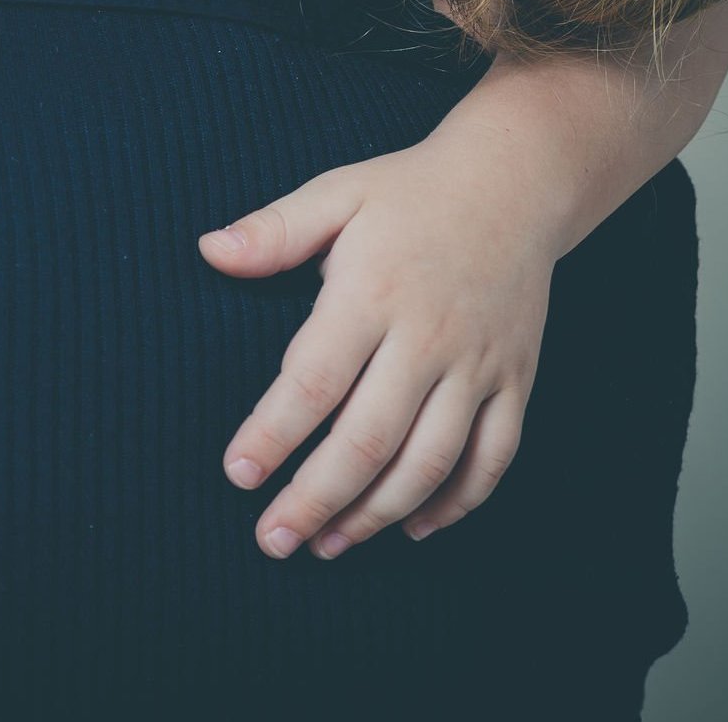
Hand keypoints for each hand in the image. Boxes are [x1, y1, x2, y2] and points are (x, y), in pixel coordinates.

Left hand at [200, 139, 552, 559]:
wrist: (518, 182)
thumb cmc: (409, 192)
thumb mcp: (336, 194)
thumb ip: (273, 230)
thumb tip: (208, 251)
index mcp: (373, 295)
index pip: (314, 380)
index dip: (274, 434)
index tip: (238, 474)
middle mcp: (429, 339)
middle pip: (370, 438)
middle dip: (317, 497)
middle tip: (272, 539)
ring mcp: (479, 366)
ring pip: (431, 460)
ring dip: (378, 513)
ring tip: (328, 545)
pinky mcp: (515, 380)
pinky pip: (494, 456)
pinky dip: (457, 501)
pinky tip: (412, 528)